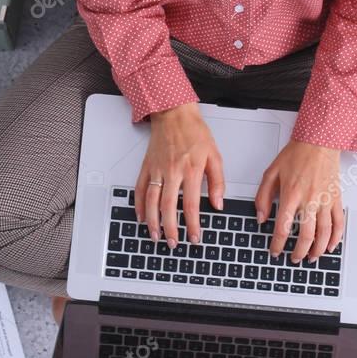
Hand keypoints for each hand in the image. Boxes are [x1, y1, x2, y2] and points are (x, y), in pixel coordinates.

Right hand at [135, 103, 224, 245]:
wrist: (174, 114)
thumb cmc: (195, 133)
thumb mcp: (215, 156)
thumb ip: (218, 182)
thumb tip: (218, 204)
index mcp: (191, 170)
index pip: (191, 204)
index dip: (193, 225)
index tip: (195, 237)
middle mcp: (172, 172)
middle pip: (168, 207)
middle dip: (170, 229)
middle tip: (173, 243)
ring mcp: (157, 170)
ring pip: (151, 201)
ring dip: (153, 222)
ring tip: (156, 236)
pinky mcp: (146, 167)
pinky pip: (139, 189)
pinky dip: (138, 205)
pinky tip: (141, 217)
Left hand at [255, 140, 342, 262]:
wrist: (319, 142)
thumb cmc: (296, 155)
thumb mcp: (271, 173)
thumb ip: (263, 197)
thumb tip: (261, 217)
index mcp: (291, 195)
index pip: (283, 228)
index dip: (278, 244)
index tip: (275, 251)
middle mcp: (309, 200)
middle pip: (305, 235)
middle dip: (299, 252)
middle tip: (294, 258)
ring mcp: (325, 200)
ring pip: (324, 233)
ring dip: (317, 249)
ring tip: (311, 257)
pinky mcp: (336, 198)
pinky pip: (338, 222)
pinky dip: (336, 237)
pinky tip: (330, 245)